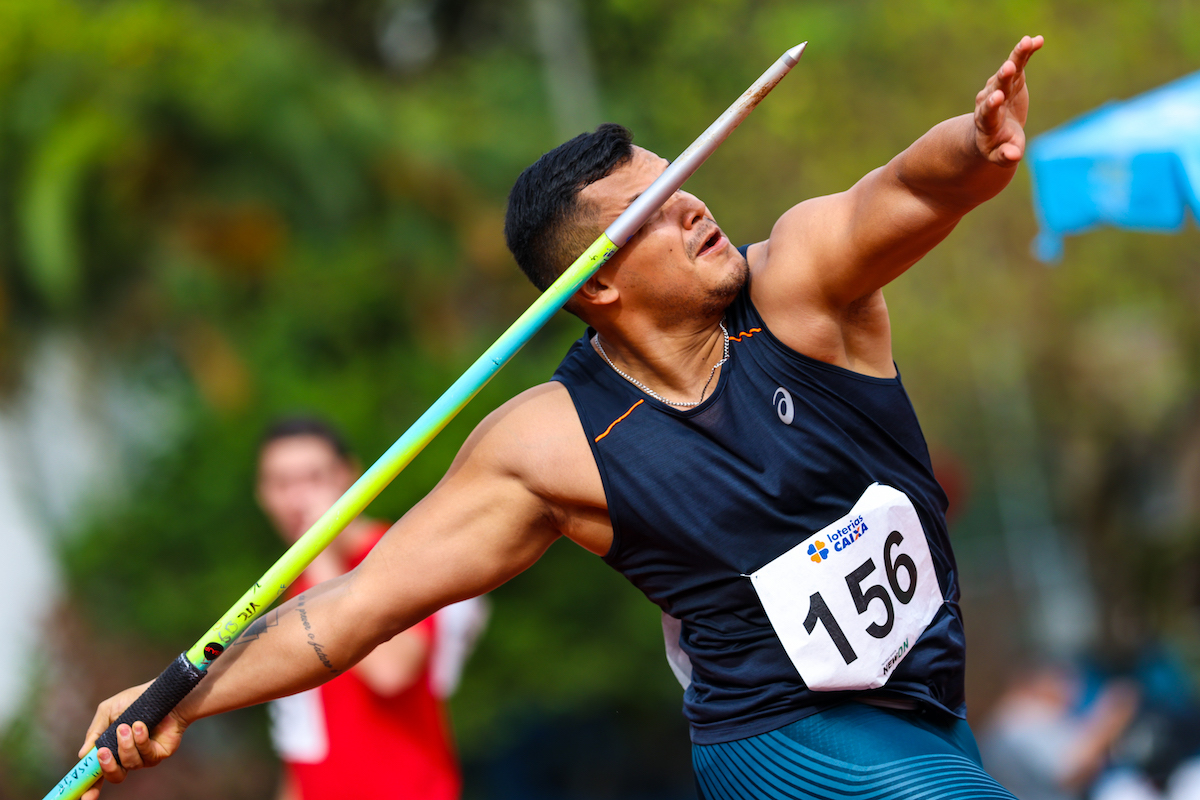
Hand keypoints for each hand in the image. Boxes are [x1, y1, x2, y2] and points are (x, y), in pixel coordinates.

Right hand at [78, 682, 189, 799]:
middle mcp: (128, 758)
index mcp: (112, 750)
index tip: (83, 796)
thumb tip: (82, 755)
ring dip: (125, 745)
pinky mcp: (158, 754)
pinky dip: (140, 740)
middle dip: (107, 766)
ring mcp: (144, 758)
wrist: (163, 694)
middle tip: (103, 751)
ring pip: (129, 763)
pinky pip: (146, 755)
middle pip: (115, 777)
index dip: (90, 788)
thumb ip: (95, 732)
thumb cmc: (136, 700)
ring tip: (126, 726)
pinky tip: (140, 726)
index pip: (99, 775)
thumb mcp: (108, 712)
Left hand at [974, 35, 1043, 165]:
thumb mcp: (1001, 155)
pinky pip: (1018, 64)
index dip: (991, 106)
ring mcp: (999, 87)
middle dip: (1002, 78)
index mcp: (987, 123)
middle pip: (995, 88)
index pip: (987, 113)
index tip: (997, 98)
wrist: (992, 131)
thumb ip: (1006, 155)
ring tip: (1027, 43)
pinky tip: (1037, 40)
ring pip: (1007, 72)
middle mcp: (990, 101)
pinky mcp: (1011, 79)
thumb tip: (1014, 155)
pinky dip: (1026, 53)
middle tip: (1007, 68)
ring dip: (1016, 57)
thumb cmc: (998, 146)